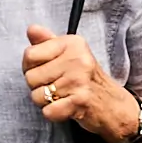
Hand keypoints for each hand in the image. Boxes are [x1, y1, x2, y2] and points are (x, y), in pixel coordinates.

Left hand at [18, 26, 140, 142]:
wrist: (112, 104)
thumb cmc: (86, 78)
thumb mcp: (70, 53)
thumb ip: (47, 41)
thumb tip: (31, 29)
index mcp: (72, 43)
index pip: (30, 54)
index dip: (31, 66)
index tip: (46, 70)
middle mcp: (77, 59)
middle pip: (30, 77)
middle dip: (39, 86)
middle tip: (58, 86)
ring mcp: (79, 80)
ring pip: (37, 96)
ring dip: (47, 101)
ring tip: (63, 96)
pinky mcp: (80, 101)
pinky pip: (48, 111)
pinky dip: (53, 113)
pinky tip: (66, 107)